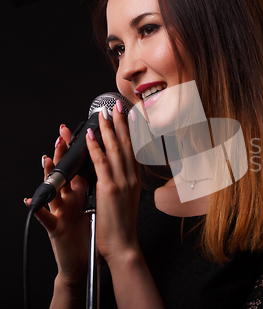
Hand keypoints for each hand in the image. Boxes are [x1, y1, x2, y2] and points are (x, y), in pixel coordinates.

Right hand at [27, 125, 89, 287]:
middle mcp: (68, 199)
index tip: (85, 130)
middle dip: (62, 154)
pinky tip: (30, 201)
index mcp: (80, 193)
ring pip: (51, 190)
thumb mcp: (95, 203)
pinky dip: (36, 209)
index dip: (81, 149)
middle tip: (63, 136)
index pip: (79, 166)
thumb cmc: (91, 231)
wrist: (85, 260)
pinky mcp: (55, 228)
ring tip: (47, 160)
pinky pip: (44, 217)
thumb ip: (96, 184)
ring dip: (48, 175)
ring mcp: (59, 212)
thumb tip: (105, 164)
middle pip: (64, 172)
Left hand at [86, 100, 140, 265]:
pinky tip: (92, 135)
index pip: (133, 149)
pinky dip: (96, 147)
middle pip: (126, 144)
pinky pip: (101, 163)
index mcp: (134, 180)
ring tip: (103, 114)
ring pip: (115, 149)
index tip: (128, 116)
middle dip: (121, 123)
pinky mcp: (109, 188)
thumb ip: (123, 183)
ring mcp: (121, 182)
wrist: (123, 243)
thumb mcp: (126, 199)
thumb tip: (117, 172)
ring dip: (108, 129)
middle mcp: (131, 178)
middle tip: (117, 106)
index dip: (130, 131)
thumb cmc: (121, 225)